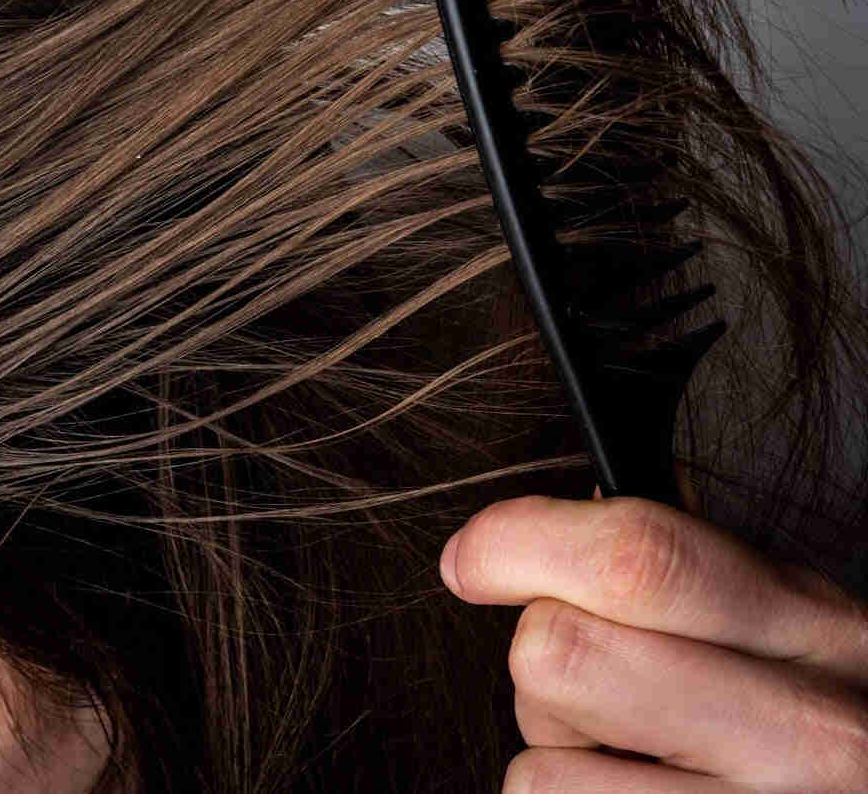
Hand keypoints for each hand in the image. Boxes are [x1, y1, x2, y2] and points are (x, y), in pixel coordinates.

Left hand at [439, 486, 867, 791]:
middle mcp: (807, 735)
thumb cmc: (814, 718)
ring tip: (629, 760)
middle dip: (544, 657)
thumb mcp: (788, 624)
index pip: (638, 558)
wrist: (863, 790)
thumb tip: (533, 533)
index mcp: (816, 629)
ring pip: (540, 772)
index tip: (472, 558)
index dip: (518, 543)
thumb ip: (682, 571)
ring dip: (558, 758)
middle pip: (560, 654)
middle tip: (592, 681)